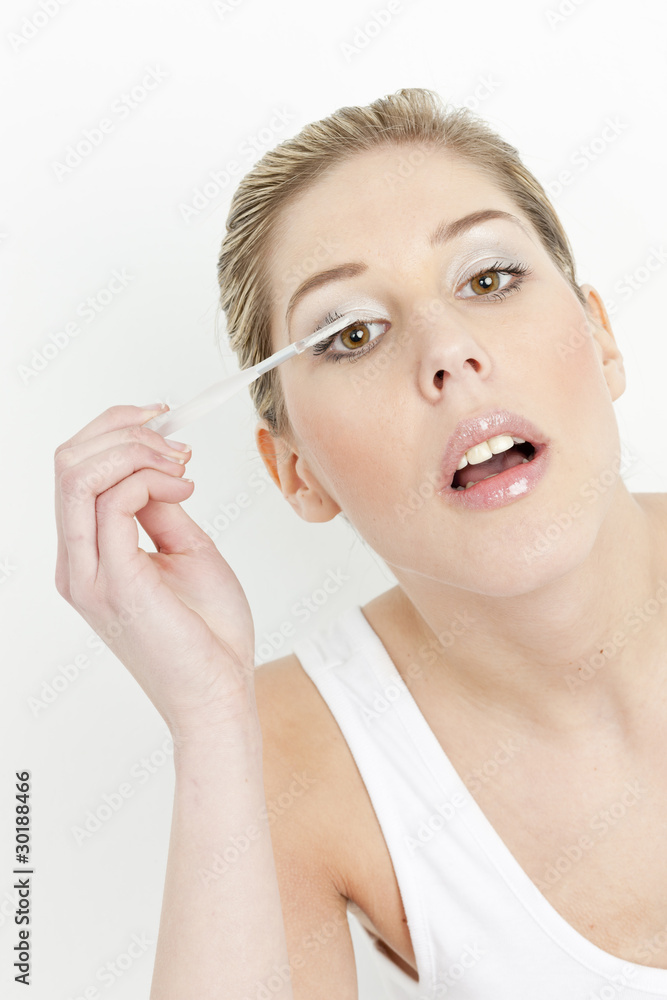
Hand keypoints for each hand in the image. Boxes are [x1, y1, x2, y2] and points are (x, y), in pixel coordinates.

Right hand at [54, 404, 257, 743]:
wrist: (221, 693)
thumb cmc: (209, 632)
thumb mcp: (186, 549)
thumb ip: (158, 508)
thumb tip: (151, 466)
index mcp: (88, 557)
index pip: (74, 471)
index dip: (114, 429)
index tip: (163, 419)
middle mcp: (78, 564)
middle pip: (67, 463)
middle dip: (122, 430)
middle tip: (174, 442)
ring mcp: (90, 574)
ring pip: (79, 475)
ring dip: (137, 450)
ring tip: (181, 464)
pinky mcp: (116, 583)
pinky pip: (114, 504)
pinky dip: (149, 478)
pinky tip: (184, 489)